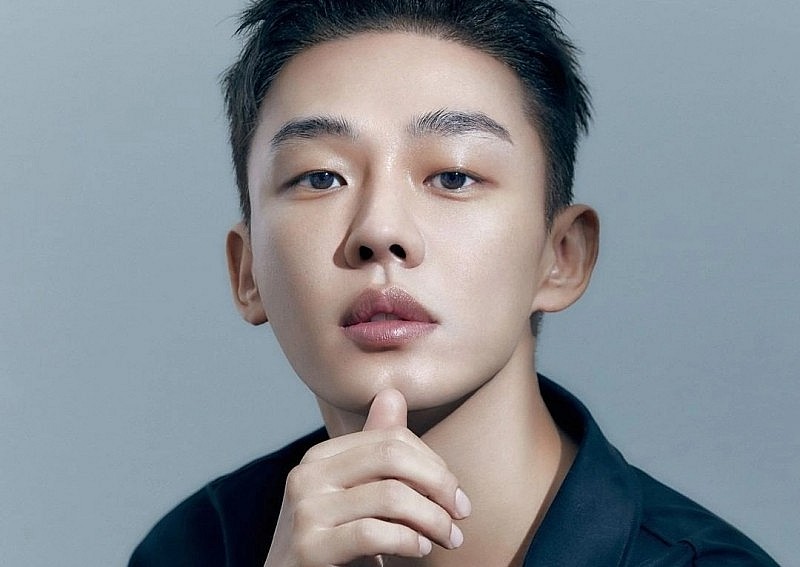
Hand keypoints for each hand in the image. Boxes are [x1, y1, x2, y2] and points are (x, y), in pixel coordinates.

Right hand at [264, 389, 470, 565]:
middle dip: (439, 484)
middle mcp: (306, 475)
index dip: (433, 463)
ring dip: (433, 519)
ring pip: (390, 496)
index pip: (392, 438)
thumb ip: (375, 450)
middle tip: (461, 513)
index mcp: (320, 457)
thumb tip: (392, 395)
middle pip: (392, 456)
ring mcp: (304, 510)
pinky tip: (420, 549)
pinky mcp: (308, 548)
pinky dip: (409, 541)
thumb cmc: (334, 543)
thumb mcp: (356, 494)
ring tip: (449, 538)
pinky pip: (374, 533)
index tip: (455, 495)